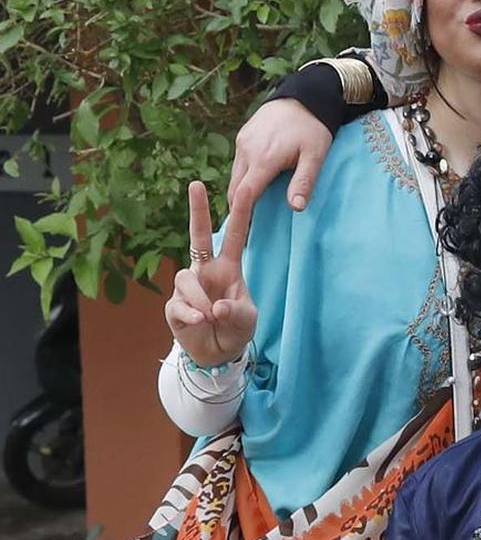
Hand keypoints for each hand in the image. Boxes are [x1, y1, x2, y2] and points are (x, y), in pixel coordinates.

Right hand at [165, 184, 257, 366]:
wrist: (217, 354)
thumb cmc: (235, 328)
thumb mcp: (246, 320)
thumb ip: (235, 312)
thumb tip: (215, 307)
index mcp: (228, 268)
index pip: (234, 236)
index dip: (240, 213)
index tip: (246, 188)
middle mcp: (205, 271)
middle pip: (198, 236)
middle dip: (197, 210)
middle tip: (196, 184)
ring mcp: (188, 287)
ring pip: (185, 278)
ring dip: (200, 299)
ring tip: (210, 317)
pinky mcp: (174, 306)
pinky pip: (179, 304)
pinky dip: (191, 314)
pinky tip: (199, 321)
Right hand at [228, 99, 332, 226]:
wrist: (305, 95)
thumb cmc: (314, 127)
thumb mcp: (315, 156)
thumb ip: (304, 182)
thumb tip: (294, 208)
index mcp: (263, 159)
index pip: (245, 195)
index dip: (242, 216)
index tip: (242, 236)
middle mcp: (247, 150)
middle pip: (234, 188)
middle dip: (238, 208)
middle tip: (245, 227)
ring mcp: (243, 142)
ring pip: (235, 175)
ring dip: (241, 192)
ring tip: (250, 208)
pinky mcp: (243, 136)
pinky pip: (238, 163)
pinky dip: (243, 176)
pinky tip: (254, 184)